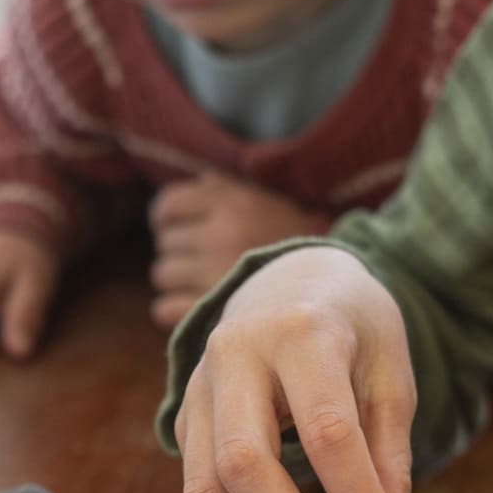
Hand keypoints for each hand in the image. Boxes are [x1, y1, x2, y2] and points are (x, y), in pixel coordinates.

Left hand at [149, 174, 331, 330]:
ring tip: (201, 280)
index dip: (167, 218)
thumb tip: (201, 182)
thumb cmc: (288, 240)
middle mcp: (221, 234)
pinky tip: (192, 304)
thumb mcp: (262, 199)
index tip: (177, 228)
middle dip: (178, 250)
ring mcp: (215, 273)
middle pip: (165, 243)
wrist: (329, 281)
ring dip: (175, 279)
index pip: (168, 207)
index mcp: (232, 202)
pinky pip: (164, 308)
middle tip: (202, 258)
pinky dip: (172, 308)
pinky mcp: (213, 309)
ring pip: (163, 275)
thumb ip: (227, 187)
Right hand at [174, 247, 419, 492]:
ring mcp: (198, 389)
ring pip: (205, 492)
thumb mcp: (389, 374)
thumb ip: (389, 458)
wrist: (286, 280)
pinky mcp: (183, 420)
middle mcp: (234, 357)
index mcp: (300, 333)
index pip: (326, 432)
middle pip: (244, 465)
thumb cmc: (350, 326)